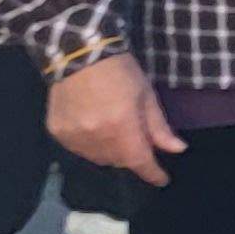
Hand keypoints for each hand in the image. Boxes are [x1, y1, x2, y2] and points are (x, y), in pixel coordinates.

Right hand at [48, 54, 182, 184]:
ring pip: (98, 158)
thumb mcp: (146, 95)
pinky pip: (79, 149)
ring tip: (115, 132)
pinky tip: (95, 129)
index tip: (162, 179)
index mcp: (121, 127)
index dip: (152, 173)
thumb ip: (159, 127)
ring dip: (111, 152)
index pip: (139, 161)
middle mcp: (95, 137)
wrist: (77, 54)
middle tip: (138, 140)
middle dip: (132, 156)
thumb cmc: (120, 71)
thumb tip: (177, 149)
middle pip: (118, 161)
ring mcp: (73, 136)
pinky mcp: (57, 131)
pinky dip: (91, 145)